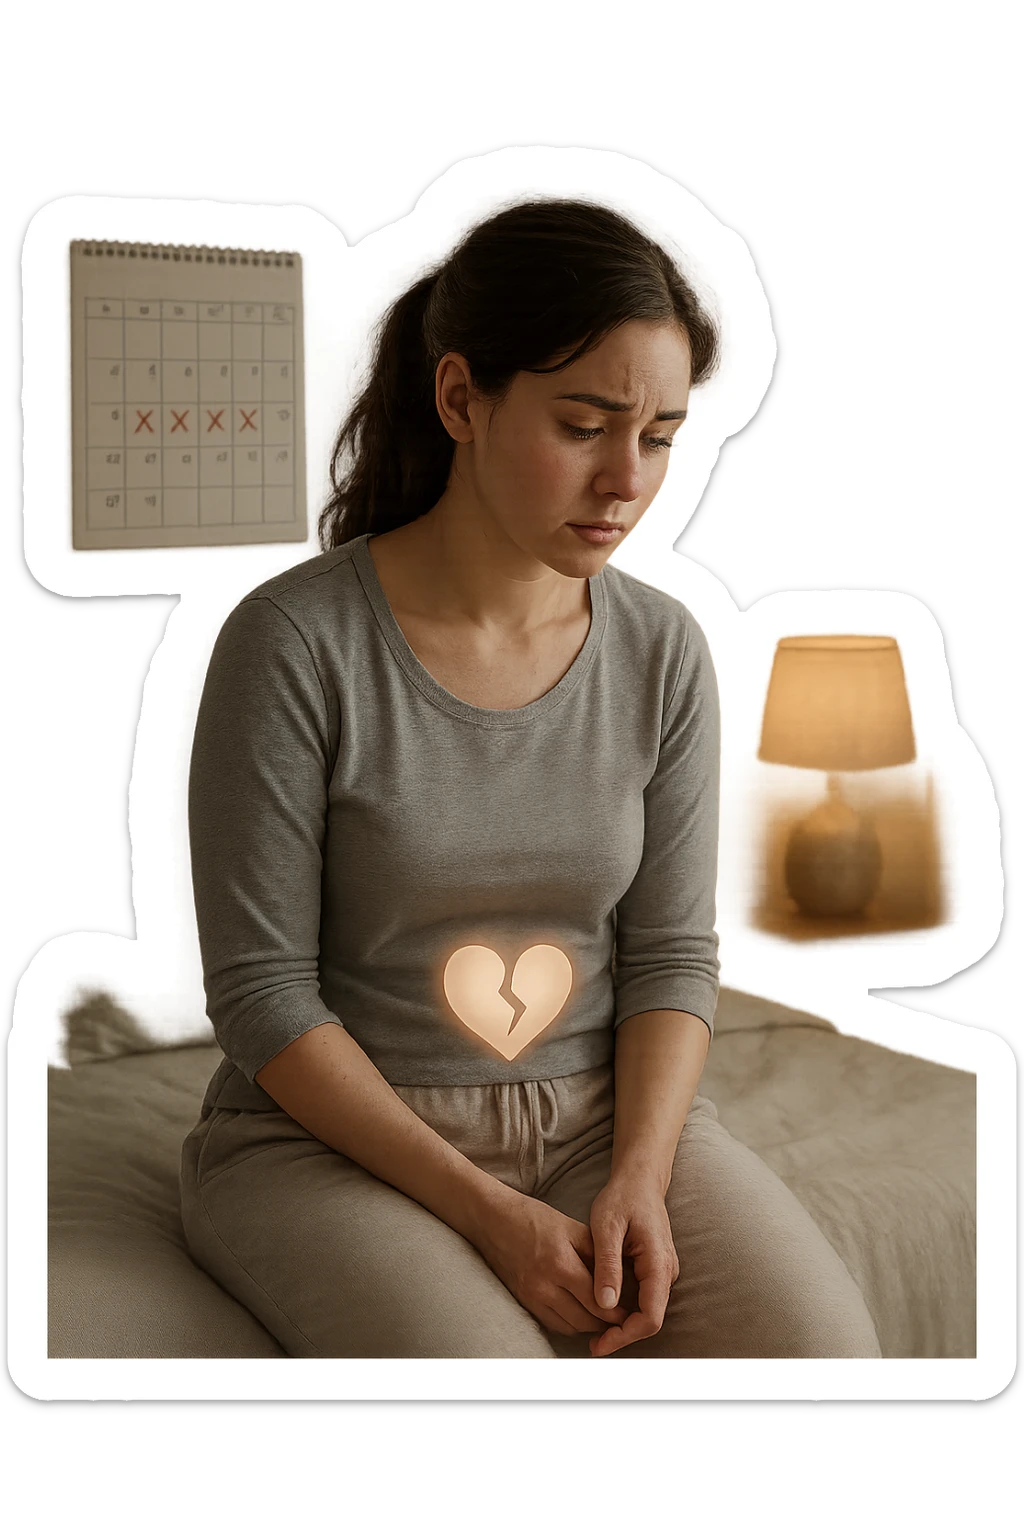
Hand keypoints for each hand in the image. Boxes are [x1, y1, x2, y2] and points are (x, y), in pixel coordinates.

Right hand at [474, 1186, 632, 1337]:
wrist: (492, 1220)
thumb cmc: (533, 1218)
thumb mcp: (570, 1226)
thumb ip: (595, 1252)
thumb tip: (619, 1276)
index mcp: (560, 1263)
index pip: (596, 1300)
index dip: (616, 1311)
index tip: (629, 1312)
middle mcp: (544, 1285)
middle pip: (584, 1319)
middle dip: (605, 1322)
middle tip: (620, 1317)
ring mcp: (531, 1296)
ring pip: (569, 1326)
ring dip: (588, 1325)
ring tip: (602, 1316)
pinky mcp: (522, 1301)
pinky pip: (552, 1324)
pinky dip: (569, 1323)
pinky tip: (579, 1312)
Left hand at [587, 1175, 678, 1356]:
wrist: (639, 1180)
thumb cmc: (622, 1198)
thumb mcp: (606, 1227)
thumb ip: (607, 1264)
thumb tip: (605, 1304)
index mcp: (658, 1262)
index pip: (650, 1316)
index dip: (626, 1335)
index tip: (600, 1344)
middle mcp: (666, 1271)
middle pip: (650, 1319)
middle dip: (623, 1335)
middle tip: (593, 1343)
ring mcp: (663, 1271)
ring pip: (647, 1311)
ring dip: (623, 1324)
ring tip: (594, 1330)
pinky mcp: (655, 1270)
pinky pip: (643, 1298)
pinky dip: (625, 1310)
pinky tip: (602, 1308)